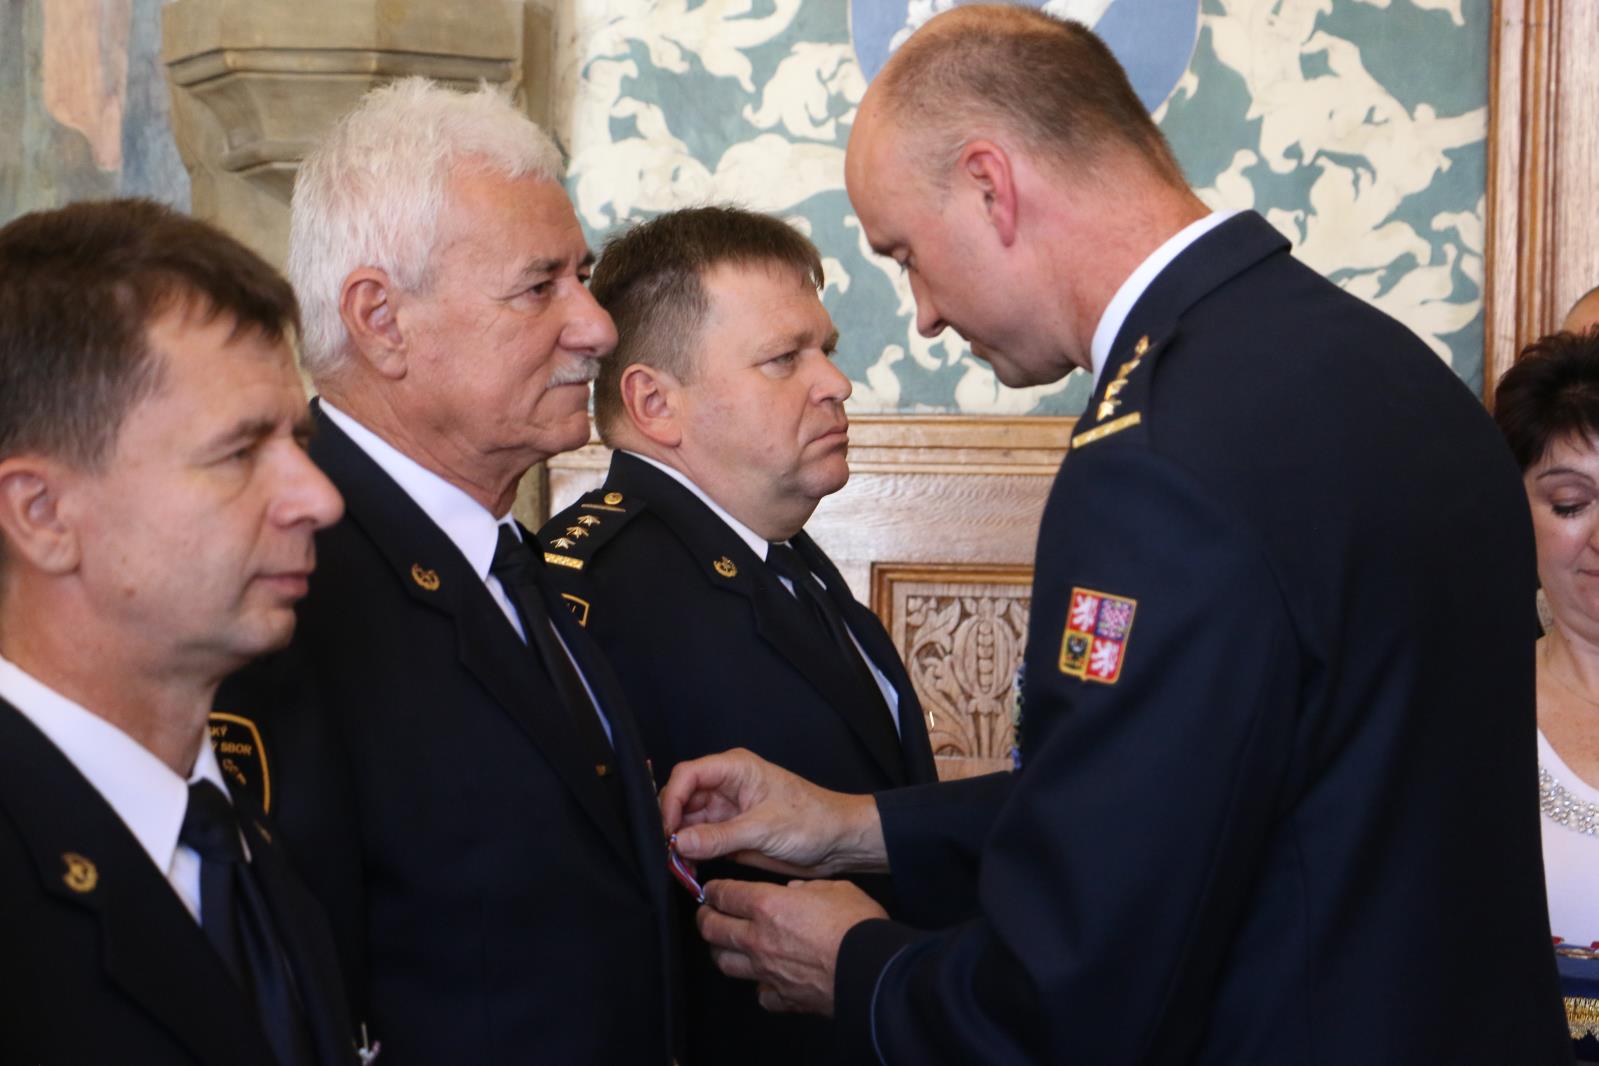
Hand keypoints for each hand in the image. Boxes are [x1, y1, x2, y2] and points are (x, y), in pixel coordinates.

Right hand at [660, 748, 885, 876]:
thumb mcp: (765, 828)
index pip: (688, 775)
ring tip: (677, 866)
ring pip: (688, 823)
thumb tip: (680, 842)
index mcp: (734, 769)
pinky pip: (701, 842)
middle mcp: (726, 787)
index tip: (666, 828)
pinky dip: (691, 855)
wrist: (838, 842)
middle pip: (682, 799)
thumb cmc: (813, 820)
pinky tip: (688, 870)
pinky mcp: (731, 834)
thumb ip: (720, 836)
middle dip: (671, 825)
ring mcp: (727, 811)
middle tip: (667, 852)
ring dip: (679, 844)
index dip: (671, 800)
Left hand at [697, 878, 887, 1015]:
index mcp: (769, 905)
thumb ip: (808, 889)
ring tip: (724, 945)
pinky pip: (760, 994)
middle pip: (713, 929)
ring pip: (726, 963)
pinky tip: (765, 980)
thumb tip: (797, 891)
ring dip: (721, 952)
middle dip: (705, 918)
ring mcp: (767, 971)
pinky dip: (759, 986)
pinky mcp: (782, 997)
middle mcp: (759, 939)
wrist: (871, 967)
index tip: (711, 890)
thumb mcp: (834, 887)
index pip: (725, 895)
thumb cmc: (856, 924)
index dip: (714, 891)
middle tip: (706, 914)